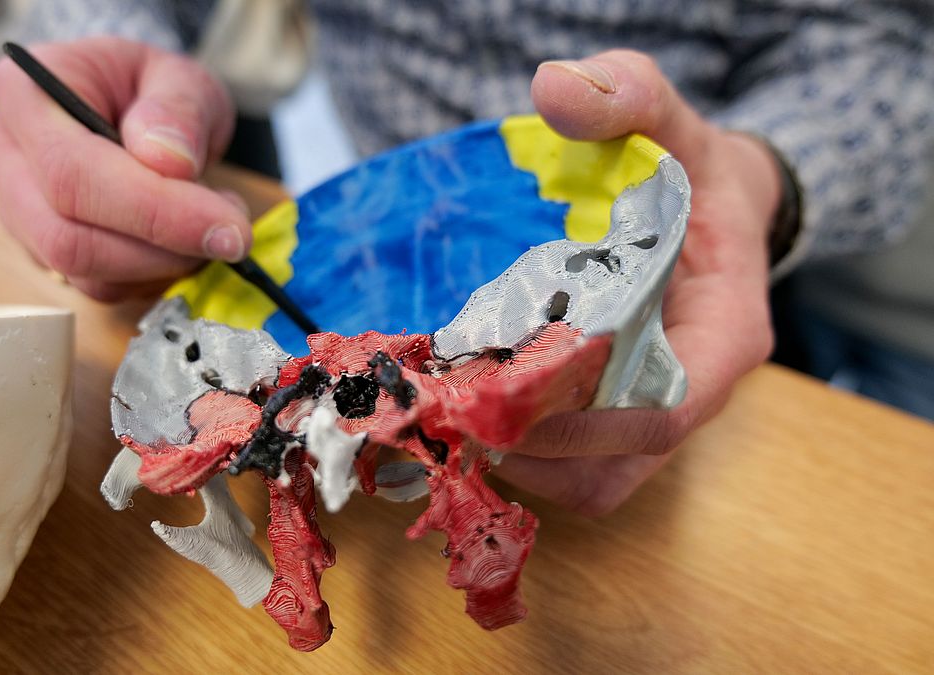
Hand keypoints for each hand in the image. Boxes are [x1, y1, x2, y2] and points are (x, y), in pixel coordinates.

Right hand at [0, 37, 249, 300]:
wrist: (128, 105)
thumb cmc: (147, 87)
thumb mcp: (179, 76)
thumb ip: (178, 108)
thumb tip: (167, 161)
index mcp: (23, 96)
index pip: (72, 172)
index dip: (153, 210)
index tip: (227, 226)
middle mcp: (4, 157)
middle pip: (67, 237)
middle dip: (162, 249)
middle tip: (233, 234)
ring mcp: (16, 212)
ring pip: (85, 272)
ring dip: (164, 265)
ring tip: (213, 224)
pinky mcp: (42, 252)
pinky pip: (99, 286)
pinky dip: (154, 276)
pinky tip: (183, 243)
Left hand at [494, 50, 779, 514]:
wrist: (711, 202)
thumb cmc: (693, 170)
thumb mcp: (671, 120)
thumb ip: (628, 93)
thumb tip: (554, 86)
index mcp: (724, 338)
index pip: (667, 417)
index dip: (586, 430)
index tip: (505, 407)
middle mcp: (693, 390)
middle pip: (615, 469)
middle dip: (533, 455)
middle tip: (455, 412)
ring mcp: (651, 409)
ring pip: (589, 482)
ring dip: (519, 463)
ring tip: (453, 414)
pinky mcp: (614, 414)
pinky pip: (571, 464)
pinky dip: (521, 452)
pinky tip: (472, 404)